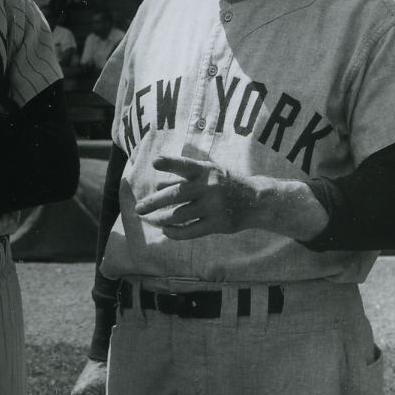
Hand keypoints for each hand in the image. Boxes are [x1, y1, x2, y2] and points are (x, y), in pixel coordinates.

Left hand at [134, 155, 262, 238]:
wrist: (255, 200)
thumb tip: (157, 185)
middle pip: (176, 195)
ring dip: (162, 219)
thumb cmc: (224, 182)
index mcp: (206, 171)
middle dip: (154, 202)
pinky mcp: (218, 224)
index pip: (185, 165)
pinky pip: (191, 231)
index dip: (170, 163)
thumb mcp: (207, 173)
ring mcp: (214, 206)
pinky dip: (175, 232)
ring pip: (180, 215)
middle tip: (138, 209)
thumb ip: (182, 178)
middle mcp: (210, 187)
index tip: (155, 162)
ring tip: (151, 220)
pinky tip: (166, 230)